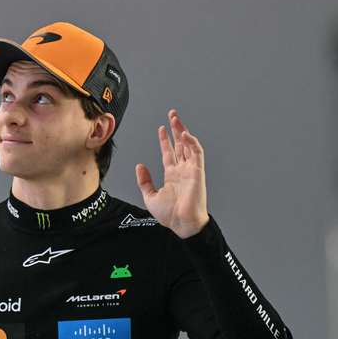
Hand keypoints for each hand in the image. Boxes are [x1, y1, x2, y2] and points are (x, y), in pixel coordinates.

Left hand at [135, 109, 209, 237]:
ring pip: (188, 145)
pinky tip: (184, 134)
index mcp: (172, 175)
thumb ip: (144, 181)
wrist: (181, 224)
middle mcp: (182, 170)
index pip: (169, 153)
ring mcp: (190, 169)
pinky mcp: (198, 171)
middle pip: (179, 144)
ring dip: (183, 131)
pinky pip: (196, 153)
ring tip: (176, 118)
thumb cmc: (169, 215)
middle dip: (176, 129)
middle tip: (172, 114)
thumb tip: (139, 165)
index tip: (161, 128)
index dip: (165, 140)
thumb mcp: (150, 196)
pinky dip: (191, 142)